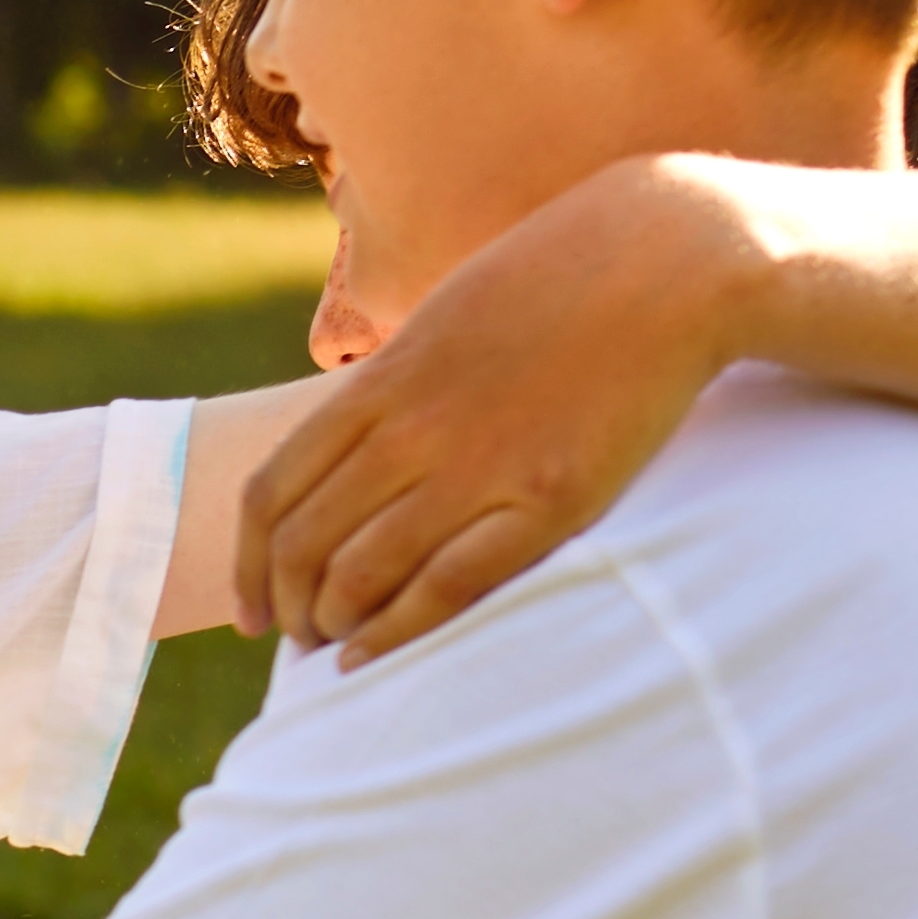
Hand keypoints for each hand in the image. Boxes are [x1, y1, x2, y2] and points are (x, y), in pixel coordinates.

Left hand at [246, 152, 751, 659]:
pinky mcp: (547, 501)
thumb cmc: (556, 285)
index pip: (270, 492)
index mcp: (377, 385)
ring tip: (337, 649)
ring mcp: (476, 467)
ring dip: (333, 625)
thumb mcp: (441, 321)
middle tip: (299, 638)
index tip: (252, 606)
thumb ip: (389, 388)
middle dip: (288, 607)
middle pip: (303, 545)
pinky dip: (394, 635)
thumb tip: (349, 447)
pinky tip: (373, 659)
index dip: (249, 564)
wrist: (668, 259)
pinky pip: (444, 588)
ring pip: (360, 575)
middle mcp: (410, 431)